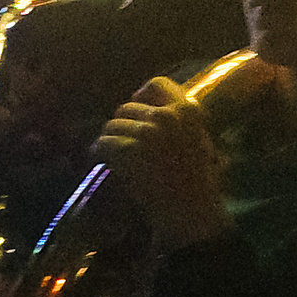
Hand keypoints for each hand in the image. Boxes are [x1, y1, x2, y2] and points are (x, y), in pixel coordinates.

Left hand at [91, 76, 230, 252]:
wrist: (190, 212)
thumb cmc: (196, 182)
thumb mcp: (198, 140)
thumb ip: (177, 120)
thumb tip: (147, 104)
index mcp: (189, 110)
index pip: (156, 84)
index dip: (141, 94)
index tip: (136, 107)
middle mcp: (167, 116)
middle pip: (127, 107)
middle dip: (123, 125)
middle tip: (123, 143)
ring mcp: (147, 132)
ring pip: (112, 125)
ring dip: (110, 139)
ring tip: (113, 155)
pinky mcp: (128, 150)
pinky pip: (101, 143)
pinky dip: (98, 153)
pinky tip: (102, 162)